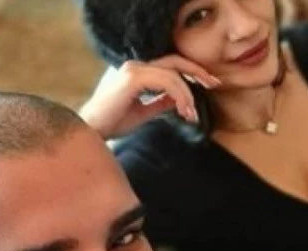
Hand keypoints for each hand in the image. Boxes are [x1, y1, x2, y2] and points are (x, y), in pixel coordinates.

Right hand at [79, 55, 220, 138]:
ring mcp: (133, 70)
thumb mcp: (143, 112)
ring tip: (191, 114)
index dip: (191, 72)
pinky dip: (179, 95)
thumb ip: (160, 103)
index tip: (208, 85)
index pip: (170, 66)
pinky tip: (183, 110)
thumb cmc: (113, 123)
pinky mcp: (133, 78)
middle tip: (215, 84)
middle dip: (197, 71)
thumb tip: (178, 100)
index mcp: (137, 72)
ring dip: (187, 93)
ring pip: (172, 74)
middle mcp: (135, 66)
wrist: (92, 131)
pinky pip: (166, 81)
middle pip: (175, 61)